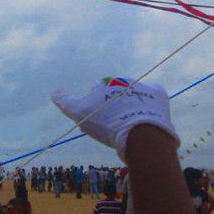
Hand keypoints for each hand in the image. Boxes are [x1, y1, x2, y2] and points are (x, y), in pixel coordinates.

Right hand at [52, 78, 178, 161]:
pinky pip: (153, 96)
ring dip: (131, 105)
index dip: (94, 107)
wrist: (140, 134)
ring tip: (130, 124)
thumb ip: (65, 102)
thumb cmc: (107, 124)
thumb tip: (54, 92)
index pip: (95, 91)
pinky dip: (149, 103)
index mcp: (105, 82)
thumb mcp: (79, 114)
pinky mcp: (159, 95)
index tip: (97, 121)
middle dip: (113, 105)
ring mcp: (143, 86)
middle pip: (114, 93)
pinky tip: (146, 114)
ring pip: (134, 94)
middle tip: (113, 125)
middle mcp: (123, 80)